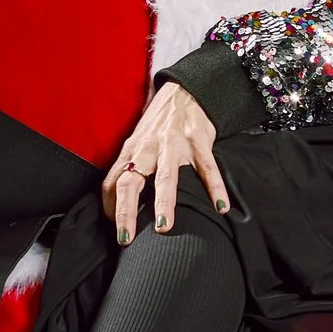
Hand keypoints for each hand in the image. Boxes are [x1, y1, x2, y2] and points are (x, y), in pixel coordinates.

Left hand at [102, 82, 225, 241]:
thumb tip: (116, 206)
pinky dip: (215, 187)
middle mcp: (148, 148)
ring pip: (166, 175)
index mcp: (131, 151)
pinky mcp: (198, 140)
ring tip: (164, 226)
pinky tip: (221, 206)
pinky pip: (207, 167)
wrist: (184, 92)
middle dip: (126, 211)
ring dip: (163, 201)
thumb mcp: (137, 144)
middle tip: (127, 239)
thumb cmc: (157, 126)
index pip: (112, 183)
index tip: (117, 234)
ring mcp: (173, 144)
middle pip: (131, 182)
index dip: (111, 209)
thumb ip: (128, 170)